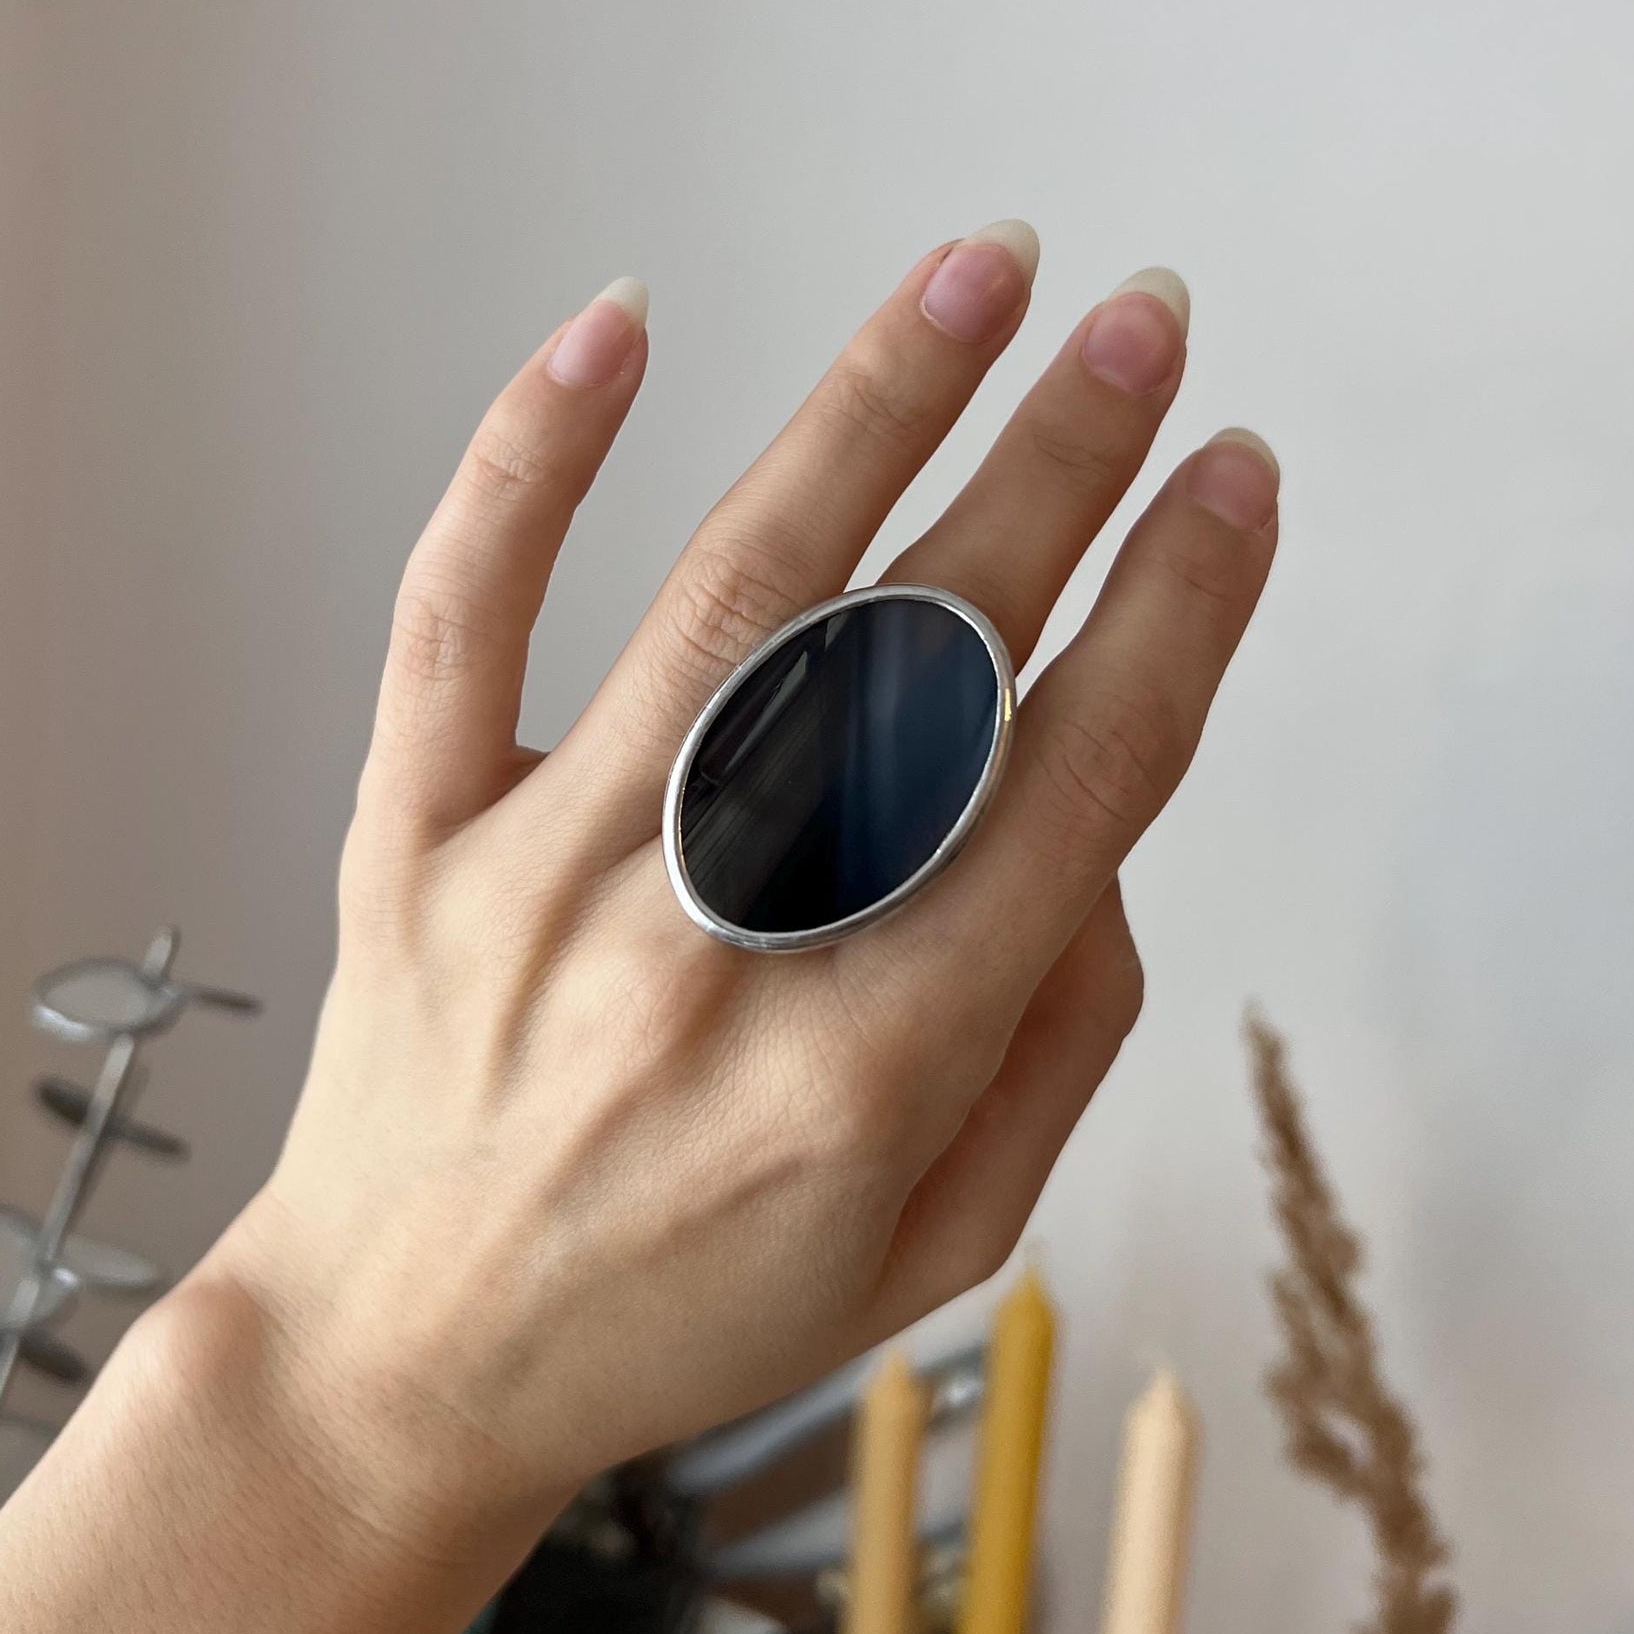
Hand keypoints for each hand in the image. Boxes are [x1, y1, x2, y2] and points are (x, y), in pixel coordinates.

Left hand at [220, 231, 1276, 1522]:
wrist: (401, 1359)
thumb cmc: (681, 1306)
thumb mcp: (938, 1248)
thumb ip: (1056, 1042)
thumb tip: (1096, 829)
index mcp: (869, 1071)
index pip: (1071, 789)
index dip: (1179, 615)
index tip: (1233, 483)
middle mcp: (714, 954)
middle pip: (926, 661)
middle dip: (1061, 472)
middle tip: (1146, 328)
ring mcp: (547, 876)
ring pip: (735, 593)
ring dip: (874, 409)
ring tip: (979, 275)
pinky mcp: (416, 832)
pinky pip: (462, 614)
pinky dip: (529, 458)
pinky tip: (617, 324)